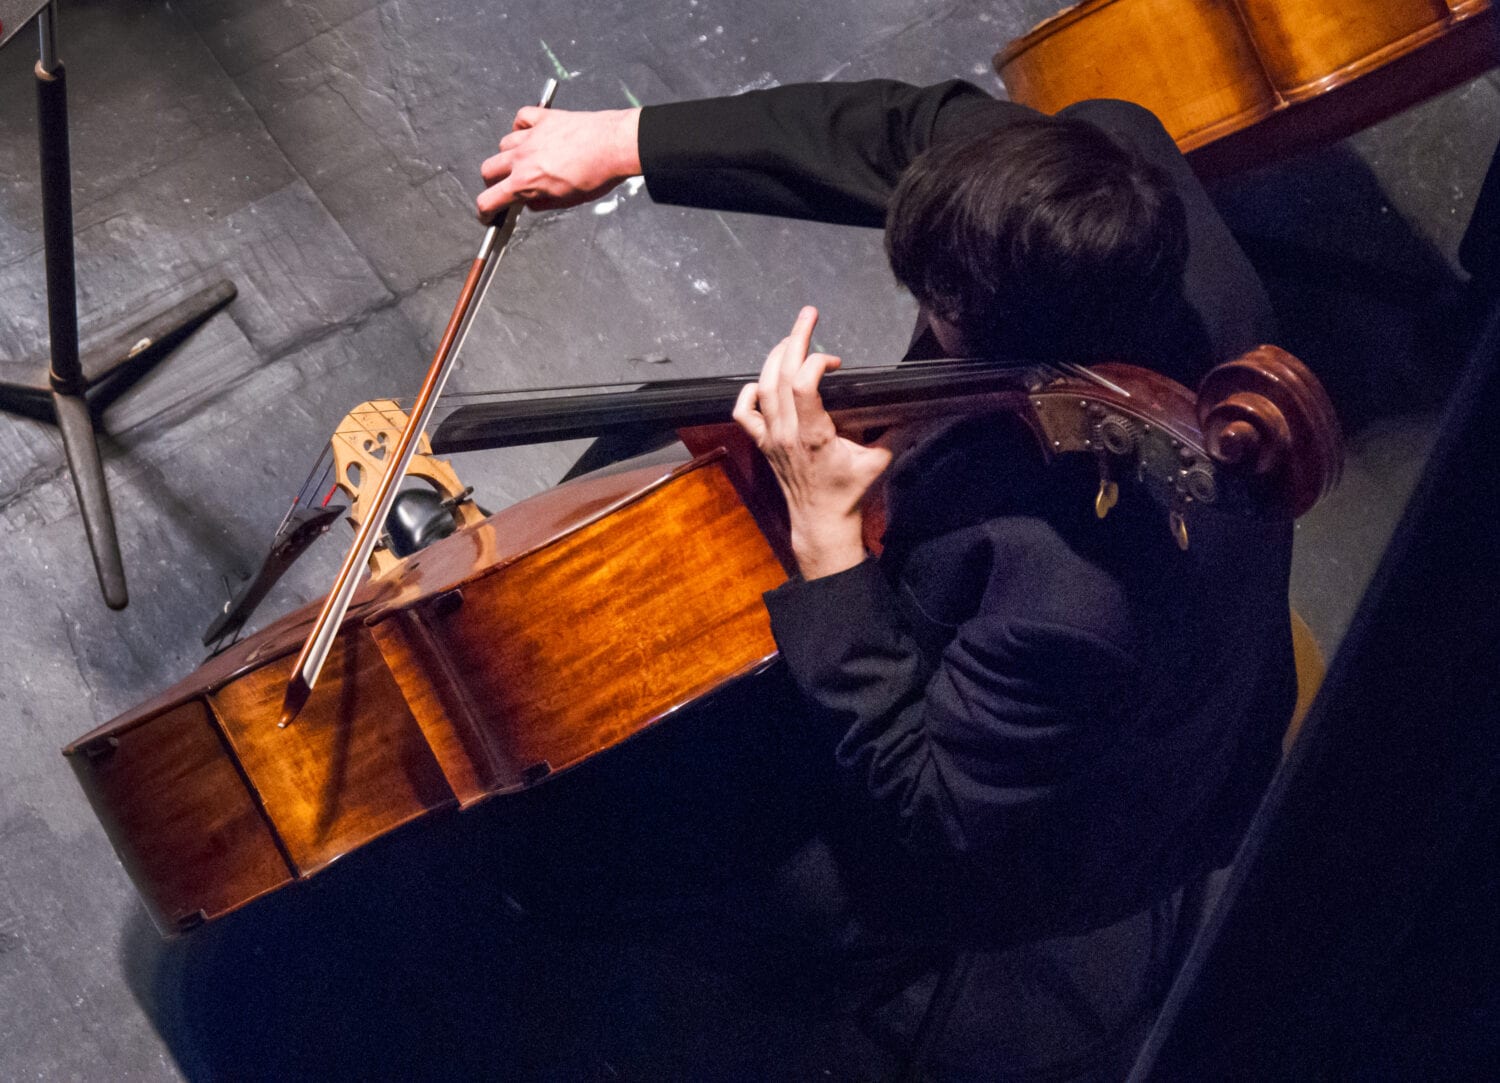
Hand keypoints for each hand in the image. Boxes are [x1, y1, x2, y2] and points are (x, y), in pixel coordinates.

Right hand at [477, 106, 641, 219]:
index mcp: (526, 182)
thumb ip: (542, 203)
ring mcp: (531, 135)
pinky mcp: (543, 118)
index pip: (489, 199)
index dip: (485, 210)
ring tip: (523, 160)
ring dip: (508, 155)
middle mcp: (522, 157)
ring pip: (503, 144)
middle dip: (493, 181)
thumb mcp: (568, 201)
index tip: (486, 213)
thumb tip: (530, 202)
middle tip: (504, 185)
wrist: (613, 147)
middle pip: (488, 169)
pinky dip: (521, 126)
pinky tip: (530, 133)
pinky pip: (521, 118)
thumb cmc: (597, 175)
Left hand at [733, 307, 893, 579]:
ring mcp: (770, 438)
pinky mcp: (763, 443)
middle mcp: (787, 433)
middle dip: (794, 339)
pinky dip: (749, 392)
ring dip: (775, 357)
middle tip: (809, 315)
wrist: (821, 521)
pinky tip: (764, 379)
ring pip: (762, 387)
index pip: (802, 386)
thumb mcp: (880, 460)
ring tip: (793, 337)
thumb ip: (898, 430)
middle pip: (779, 376)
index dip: (816, 361)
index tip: (837, 360)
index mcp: (814, 435)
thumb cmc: (849, 492)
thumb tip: (921, 406)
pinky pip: (744, 413)